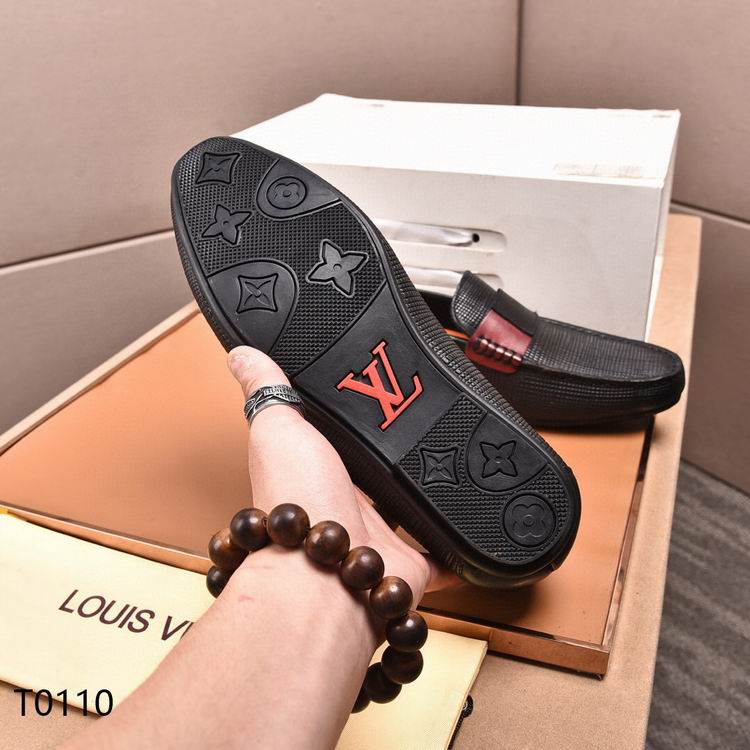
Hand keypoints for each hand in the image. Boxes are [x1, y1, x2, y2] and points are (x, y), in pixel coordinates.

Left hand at [227, 346, 456, 608]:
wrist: (322, 567)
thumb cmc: (296, 498)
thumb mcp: (278, 426)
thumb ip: (267, 390)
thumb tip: (241, 354)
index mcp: (317, 473)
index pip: (337, 445)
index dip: (353, 428)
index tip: (373, 404)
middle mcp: (344, 507)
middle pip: (375, 481)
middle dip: (394, 463)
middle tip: (422, 435)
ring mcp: (376, 538)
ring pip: (407, 516)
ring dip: (424, 498)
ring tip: (450, 469)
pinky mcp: (407, 565)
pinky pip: (440, 557)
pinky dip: (455, 549)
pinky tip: (470, 528)